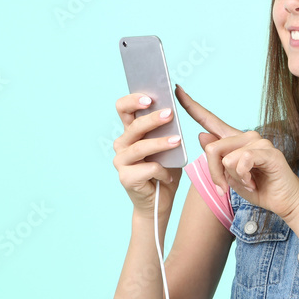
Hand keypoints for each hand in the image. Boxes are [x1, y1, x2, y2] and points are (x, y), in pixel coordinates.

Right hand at [111, 93, 182, 215]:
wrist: (159, 202)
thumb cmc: (165, 171)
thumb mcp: (169, 148)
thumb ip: (168, 131)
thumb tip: (171, 114)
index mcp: (130, 132)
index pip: (124, 109)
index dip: (133, 100)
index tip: (150, 97)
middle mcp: (122, 144)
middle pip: (133, 126)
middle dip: (152, 119)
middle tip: (169, 114)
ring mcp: (121, 162)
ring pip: (140, 147)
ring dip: (160, 143)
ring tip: (178, 140)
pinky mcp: (126, 178)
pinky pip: (147, 169)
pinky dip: (162, 171)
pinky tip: (169, 175)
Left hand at [175, 85, 298, 220]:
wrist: (284, 202)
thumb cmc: (258, 188)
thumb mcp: (229, 176)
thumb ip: (216, 158)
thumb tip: (201, 135)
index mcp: (234, 140)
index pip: (209, 119)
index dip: (191, 105)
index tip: (177, 89)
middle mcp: (246, 135)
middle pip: (211, 148)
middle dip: (214, 174)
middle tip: (226, 188)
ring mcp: (259, 141)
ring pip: (226, 158)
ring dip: (232, 178)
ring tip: (248, 182)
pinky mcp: (268, 152)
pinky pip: (241, 162)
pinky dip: (243, 178)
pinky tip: (254, 182)